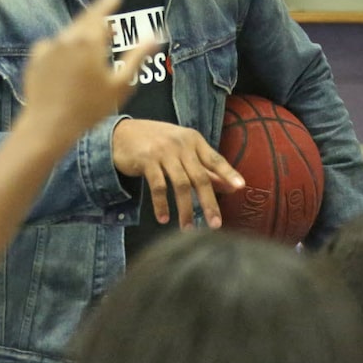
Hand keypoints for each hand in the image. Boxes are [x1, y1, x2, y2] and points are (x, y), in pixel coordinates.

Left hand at [22, 0, 153, 146]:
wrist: (48, 126)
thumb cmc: (89, 108)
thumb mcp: (121, 84)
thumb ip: (138, 56)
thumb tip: (156, 36)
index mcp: (89, 41)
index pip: (101, 11)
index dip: (109, 0)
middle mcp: (67, 38)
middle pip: (84, 20)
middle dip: (97, 18)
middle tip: (108, 24)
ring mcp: (48, 48)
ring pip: (69, 34)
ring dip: (81, 36)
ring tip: (92, 51)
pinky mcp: (36, 59)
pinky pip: (53, 47)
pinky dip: (63, 49)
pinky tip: (68, 65)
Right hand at [112, 118, 244, 228]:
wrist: (121, 133)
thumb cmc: (157, 143)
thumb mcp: (182, 149)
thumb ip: (204, 166)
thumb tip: (230, 186)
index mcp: (194, 140)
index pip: (215, 159)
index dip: (228, 173)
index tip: (240, 187)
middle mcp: (181, 145)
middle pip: (200, 177)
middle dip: (209, 202)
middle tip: (216, 224)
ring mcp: (163, 152)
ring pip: (180, 184)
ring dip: (186, 209)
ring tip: (188, 228)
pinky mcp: (146, 160)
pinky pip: (158, 187)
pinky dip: (161, 204)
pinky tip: (164, 218)